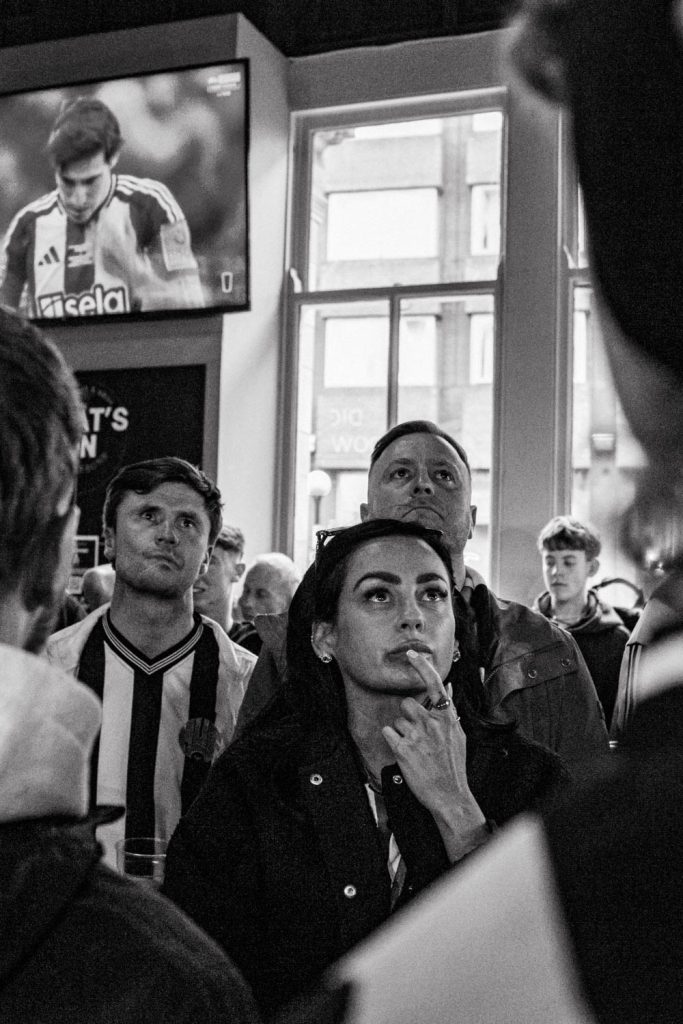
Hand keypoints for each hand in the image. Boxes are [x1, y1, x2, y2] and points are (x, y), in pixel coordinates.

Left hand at [382, 650, 488, 861]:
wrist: (450, 795)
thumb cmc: (454, 766)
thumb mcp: (458, 735)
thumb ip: (450, 710)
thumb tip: (448, 687)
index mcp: (447, 718)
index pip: (434, 684)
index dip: (422, 667)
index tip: (412, 654)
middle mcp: (432, 723)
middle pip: (407, 704)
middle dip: (408, 716)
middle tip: (417, 734)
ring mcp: (417, 736)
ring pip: (398, 720)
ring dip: (402, 731)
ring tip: (414, 748)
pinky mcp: (403, 749)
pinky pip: (388, 732)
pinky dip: (392, 741)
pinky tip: (403, 752)